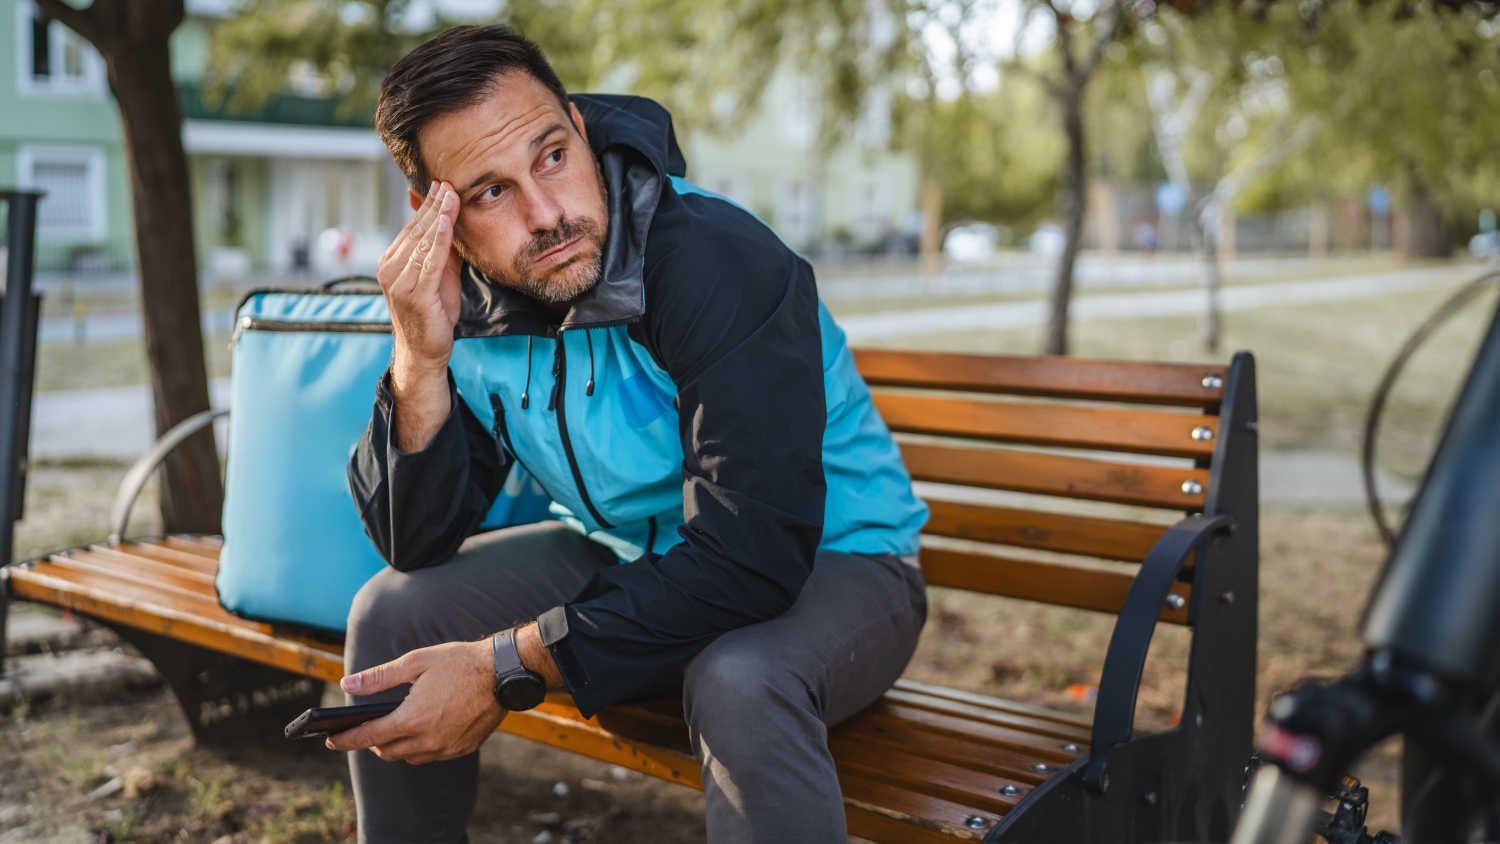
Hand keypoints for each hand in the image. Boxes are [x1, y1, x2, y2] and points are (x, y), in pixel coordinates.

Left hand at [326, 639, 502, 763]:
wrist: (503, 672)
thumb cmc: (460, 662)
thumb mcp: (416, 662)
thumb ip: (379, 677)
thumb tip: (347, 684)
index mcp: (412, 718)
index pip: (368, 737)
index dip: (345, 740)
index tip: (331, 741)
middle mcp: (428, 739)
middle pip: (386, 752)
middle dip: (371, 743)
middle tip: (364, 730)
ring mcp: (447, 748)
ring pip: (409, 758)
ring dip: (396, 747)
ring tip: (394, 728)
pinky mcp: (462, 749)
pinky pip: (432, 756)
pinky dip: (421, 747)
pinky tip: (424, 729)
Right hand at [378, 182, 463, 450]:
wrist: (425, 352)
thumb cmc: (435, 313)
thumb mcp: (440, 274)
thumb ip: (442, 248)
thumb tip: (448, 218)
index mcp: (393, 260)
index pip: (413, 226)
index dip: (429, 204)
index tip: (442, 183)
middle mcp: (390, 266)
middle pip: (416, 228)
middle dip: (434, 204)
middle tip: (448, 180)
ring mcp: (397, 279)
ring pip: (421, 240)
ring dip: (438, 215)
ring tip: (450, 194)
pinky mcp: (411, 292)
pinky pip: (427, 259)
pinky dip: (438, 239)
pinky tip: (447, 222)